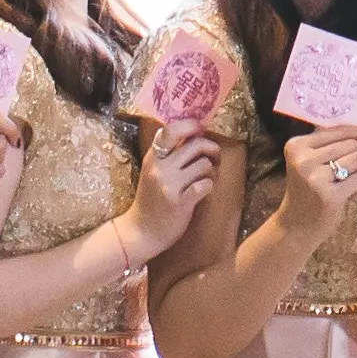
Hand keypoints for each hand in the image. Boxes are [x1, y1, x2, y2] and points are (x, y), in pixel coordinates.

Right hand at [123, 116, 225, 258]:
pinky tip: (203, 191)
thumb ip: (168, 154)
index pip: (171, 131)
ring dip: (211, 171)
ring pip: (204, 164)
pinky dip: (209, 186)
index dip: (190, 125)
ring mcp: (169, 186)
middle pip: (195, 144)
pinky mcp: (180, 203)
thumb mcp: (152, 171)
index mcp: (153, 158)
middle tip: (215, 156)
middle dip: (211, 148)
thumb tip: (193, 133)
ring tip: (206, 177)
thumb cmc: (151, 200)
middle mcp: (160, 169)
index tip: (200, 129)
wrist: (141, 232)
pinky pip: (205, 185)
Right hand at [276, 123, 356, 246]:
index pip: (338, 129)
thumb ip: (330, 143)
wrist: (295, 226)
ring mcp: (315, 178)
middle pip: (351, 144)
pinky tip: (345, 195)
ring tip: (342, 184)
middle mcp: (303, 159)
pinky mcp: (329, 196)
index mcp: (297, 145)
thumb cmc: (308, 190)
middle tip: (342, 174)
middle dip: (354, 158)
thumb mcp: (309, 161)